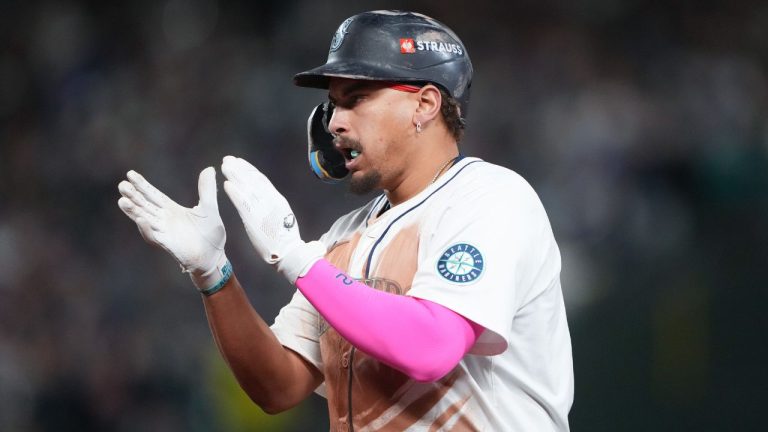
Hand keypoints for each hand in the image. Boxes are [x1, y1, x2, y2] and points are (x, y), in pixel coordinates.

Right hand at [117, 167, 228, 289]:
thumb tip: (209, 168)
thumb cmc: (210, 234)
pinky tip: (141, 219)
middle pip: (144, 205)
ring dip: (134, 211)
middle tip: (122, 185)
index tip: (130, 174)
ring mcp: (164, 232)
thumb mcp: (209, 208)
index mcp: (172, 210)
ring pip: (144, 219)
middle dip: (133, 196)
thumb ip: (207, 189)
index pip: (153, 195)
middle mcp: (164, 220)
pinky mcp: (167, 244)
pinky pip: (154, 236)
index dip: (142, 185)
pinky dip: (147, 228)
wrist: (214, 256)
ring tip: (122, 201)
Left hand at [221, 156, 324, 282]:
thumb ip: (273, 207)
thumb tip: (265, 200)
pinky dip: (234, 193)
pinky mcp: (255, 219)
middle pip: (253, 180)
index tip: (240, 162)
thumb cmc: (285, 240)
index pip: (262, 180)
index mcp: (278, 200)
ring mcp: (263, 209)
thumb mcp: (282, 217)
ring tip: (225, 166)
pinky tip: (226, 185)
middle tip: (228, 159)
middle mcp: (271, 200)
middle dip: (240, 169)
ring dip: (235, 176)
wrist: (289, 253)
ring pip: (247, 188)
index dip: (249, 170)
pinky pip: (243, 203)